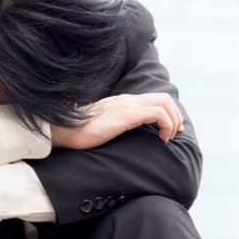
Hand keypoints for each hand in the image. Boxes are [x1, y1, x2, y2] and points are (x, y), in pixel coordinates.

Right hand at [50, 93, 183, 149]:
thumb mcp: (102, 128)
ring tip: (167, 138)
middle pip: (164, 98)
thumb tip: (120, 137)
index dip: (168, 113)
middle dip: (175, 116)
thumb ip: (114, 126)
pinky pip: (157, 114)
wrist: (62, 130)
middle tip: (174, 135)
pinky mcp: (126, 115)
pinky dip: (166, 125)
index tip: (171, 131)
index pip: (154, 98)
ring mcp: (127, 106)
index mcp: (122, 103)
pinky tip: (160, 140)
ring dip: (173, 121)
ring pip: (164, 103)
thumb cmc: (78, 133)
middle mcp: (127, 100)